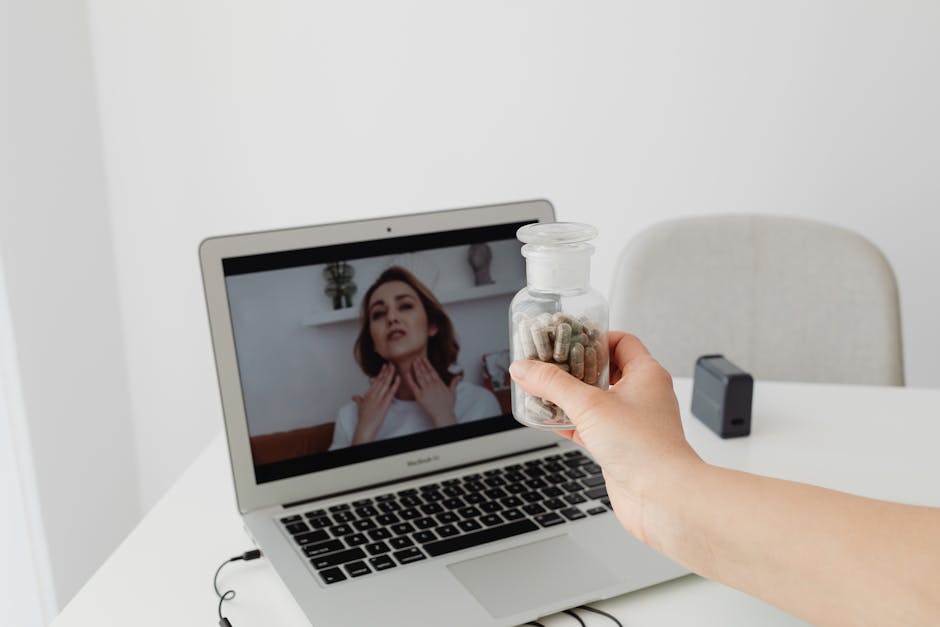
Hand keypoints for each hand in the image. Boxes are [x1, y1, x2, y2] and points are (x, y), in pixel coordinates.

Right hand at [351, 363, 399, 443]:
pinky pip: (391, 392)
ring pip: (386, 383)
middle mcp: (373, 394)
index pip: (376, 381)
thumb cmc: (363, 419)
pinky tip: (398, 378)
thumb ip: (358, 399)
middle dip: (386, 371)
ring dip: (390, 374)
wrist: (365, 427)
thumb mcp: (359, 407)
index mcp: (368, 394)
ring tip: (394, 367)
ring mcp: (378, 399)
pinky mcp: (384, 404)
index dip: (381, 373)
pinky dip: (395, 384)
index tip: (384, 367)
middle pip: (381, 380)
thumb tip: (355, 396)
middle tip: (391, 363)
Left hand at [402, 355, 459, 426]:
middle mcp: (432, 385)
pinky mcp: (420, 396)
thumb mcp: (453, 392)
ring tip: (413, 362)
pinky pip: (413, 386)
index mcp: (439, 383)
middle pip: (425, 372)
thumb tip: (458, 377)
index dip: (427, 364)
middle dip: (420, 364)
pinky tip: (407, 373)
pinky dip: (410, 379)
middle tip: (416, 358)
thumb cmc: (448, 406)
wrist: (443, 414)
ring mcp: (426, 390)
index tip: (424, 358)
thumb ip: (454, 383)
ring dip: (416, 368)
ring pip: (420, 376)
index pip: (432, 371)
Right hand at [509, 332, 702, 546]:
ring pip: (595, 400)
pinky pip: (591, 426)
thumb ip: (553, 384)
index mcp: (646, 374)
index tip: (567, 339)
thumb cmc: (645, 448)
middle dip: (574, 367)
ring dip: (569, 396)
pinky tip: (549, 421)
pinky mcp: (619, 446)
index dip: (593, 337)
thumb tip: (525, 368)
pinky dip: (570, 422)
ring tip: (542, 389)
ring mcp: (631, 422)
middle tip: (548, 363)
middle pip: (604, 370)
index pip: (620, 341)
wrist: (662, 497)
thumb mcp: (589, 405)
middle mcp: (641, 395)